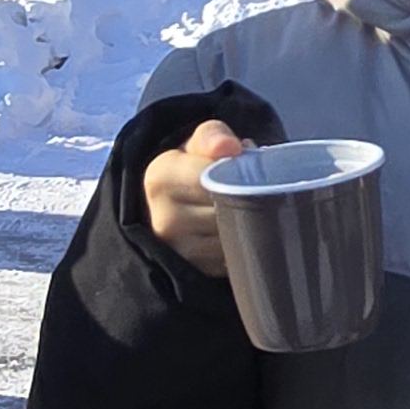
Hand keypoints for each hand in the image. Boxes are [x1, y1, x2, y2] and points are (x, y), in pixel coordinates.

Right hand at [142, 118, 247, 279]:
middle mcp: (163, 219)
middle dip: (245, 199)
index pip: (213, 178)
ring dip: (246, 223)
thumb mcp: (197, 144)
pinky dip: (241, 245)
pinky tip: (236, 232)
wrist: (171, 206)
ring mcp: (178, 251)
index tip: (245, 170)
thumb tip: (230, 148)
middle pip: (227, 210)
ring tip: (241, 209)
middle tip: (250, 189)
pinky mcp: (195, 272)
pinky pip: (233, 258)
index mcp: (159, 178)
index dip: (237, 174)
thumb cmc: (191, 168)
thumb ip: (214, 136)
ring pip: (233, 236)